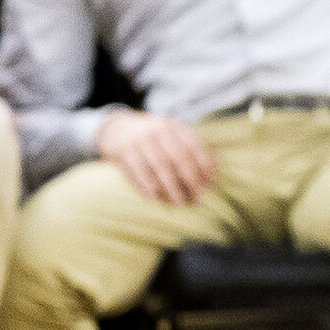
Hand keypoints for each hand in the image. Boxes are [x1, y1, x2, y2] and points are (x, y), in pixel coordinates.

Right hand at [98, 110, 217, 206]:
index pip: (194, 147)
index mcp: (174, 127)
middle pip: (179, 158)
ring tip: (179, 202)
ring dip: (171, 187)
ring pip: (160, 166)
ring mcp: (140, 140)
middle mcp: (158, 131)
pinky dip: (147, 185)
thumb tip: (213, 173)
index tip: (211, 185)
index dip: (205, 167)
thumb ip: (190, 150)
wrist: (116, 128)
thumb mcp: (170, 136)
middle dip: (191, 180)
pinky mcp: (124, 151)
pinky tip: (155, 197)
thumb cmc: (152, 139)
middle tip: (198, 199)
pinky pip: (138, 171)